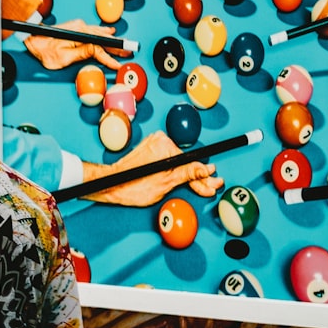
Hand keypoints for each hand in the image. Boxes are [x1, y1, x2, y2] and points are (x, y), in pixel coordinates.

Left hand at [23, 19, 128, 70]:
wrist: (32, 39)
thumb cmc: (44, 50)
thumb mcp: (63, 57)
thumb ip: (82, 53)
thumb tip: (97, 51)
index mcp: (80, 36)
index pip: (99, 49)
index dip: (110, 58)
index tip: (118, 64)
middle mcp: (81, 29)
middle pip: (103, 40)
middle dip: (116, 47)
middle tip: (129, 52)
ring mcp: (79, 28)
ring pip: (100, 35)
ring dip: (112, 41)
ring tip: (123, 44)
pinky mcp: (76, 28)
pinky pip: (94, 32)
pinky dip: (103, 34)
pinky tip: (109, 32)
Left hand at [82, 131, 223, 206]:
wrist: (113, 185)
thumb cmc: (134, 186)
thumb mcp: (166, 183)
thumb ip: (188, 174)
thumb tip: (206, 169)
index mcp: (164, 146)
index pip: (191, 163)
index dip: (204, 176)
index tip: (215, 182)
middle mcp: (160, 140)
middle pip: (186, 161)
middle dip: (199, 177)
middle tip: (211, 186)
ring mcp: (155, 143)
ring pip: (179, 161)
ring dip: (189, 175)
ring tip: (203, 186)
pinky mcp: (152, 148)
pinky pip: (170, 159)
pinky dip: (177, 170)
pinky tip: (188, 179)